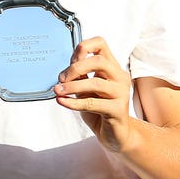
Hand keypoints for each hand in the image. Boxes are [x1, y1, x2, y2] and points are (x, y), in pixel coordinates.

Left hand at [54, 35, 131, 152]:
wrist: (115, 135)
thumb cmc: (100, 110)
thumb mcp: (86, 89)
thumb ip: (80, 76)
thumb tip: (66, 68)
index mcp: (112, 67)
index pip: (101, 44)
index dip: (84, 47)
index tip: (70, 60)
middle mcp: (119, 77)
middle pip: (99, 61)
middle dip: (76, 68)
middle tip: (61, 79)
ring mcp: (121, 93)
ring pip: (96, 83)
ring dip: (72, 86)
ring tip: (58, 91)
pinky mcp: (118, 110)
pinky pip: (93, 103)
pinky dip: (74, 102)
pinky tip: (63, 102)